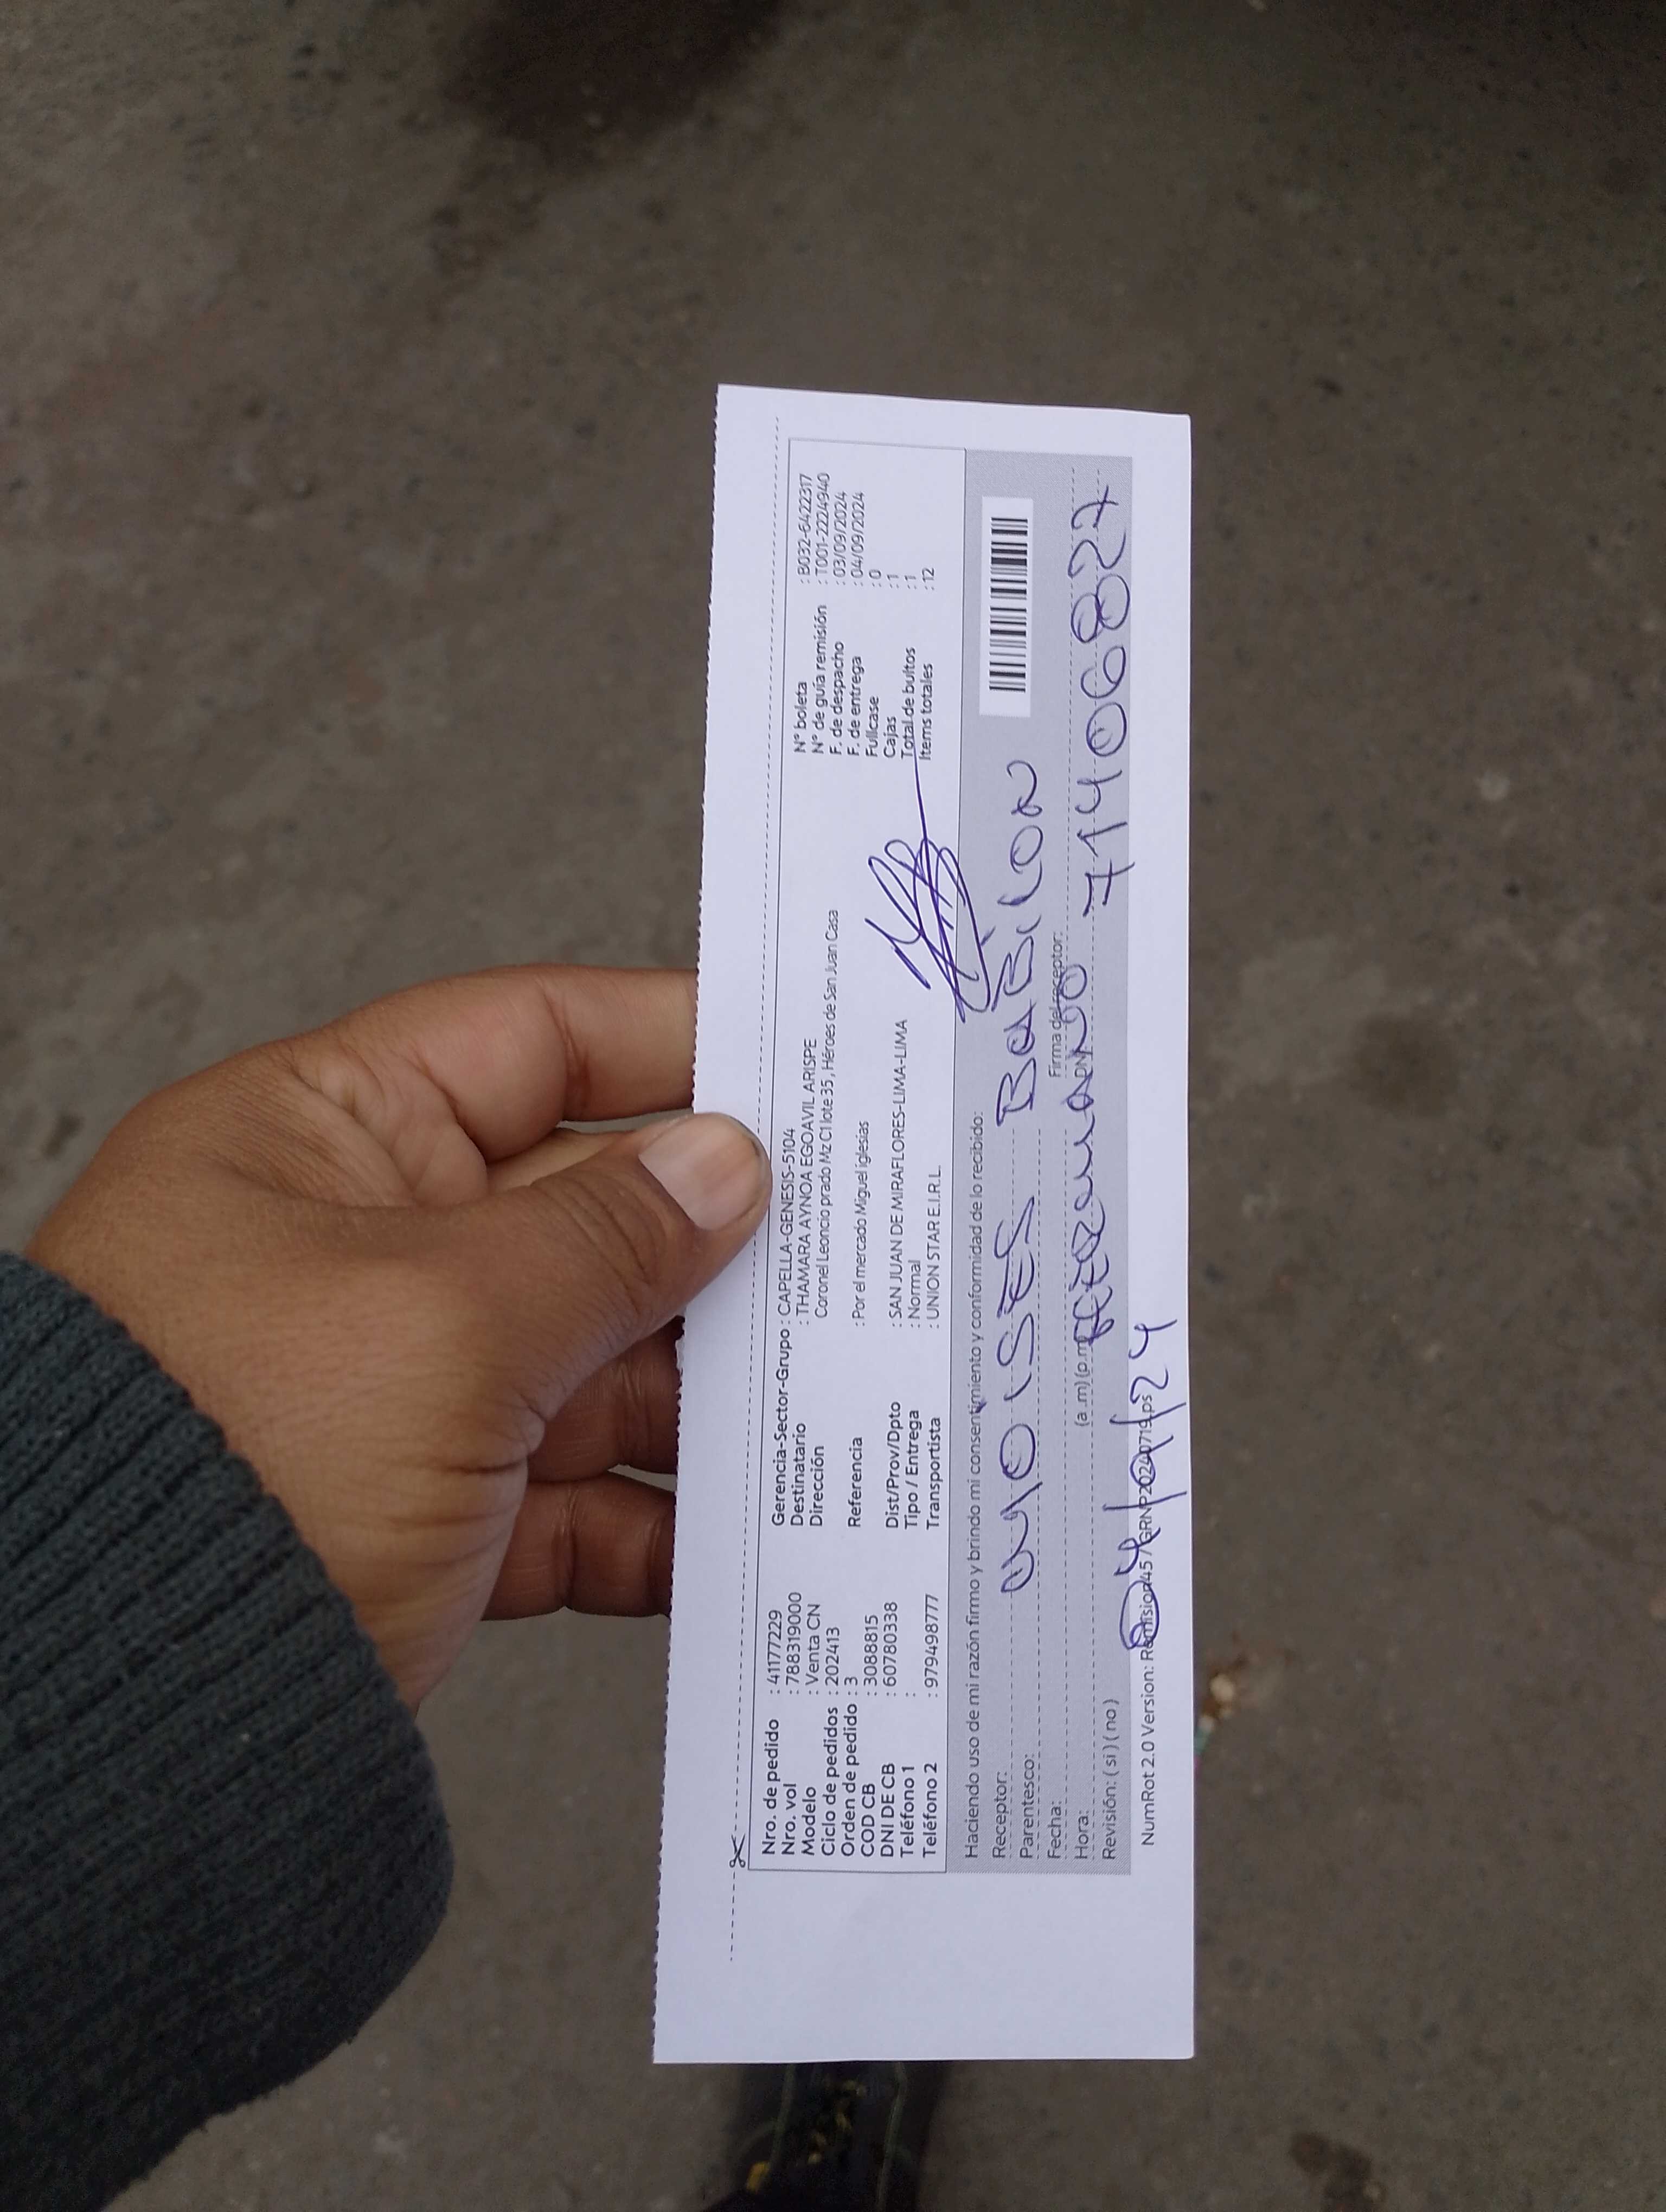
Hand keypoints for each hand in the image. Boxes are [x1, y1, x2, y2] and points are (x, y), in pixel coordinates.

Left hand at [26, 967, 768, 1707]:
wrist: (120, 1723)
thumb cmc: (216, 1473)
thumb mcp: (442, 1319)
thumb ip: (605, 1237)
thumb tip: (727, 1166)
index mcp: (323, 1140)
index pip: (527, 1040)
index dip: (668, 1041)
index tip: (796, 1065)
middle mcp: (362, 1251)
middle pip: (586, 1212)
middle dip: (717, 1244)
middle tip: (853, 1251)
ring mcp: (400, 1389)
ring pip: (597, 1363)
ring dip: (706, 1394)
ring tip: (826, 1396)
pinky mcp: (430, 1520)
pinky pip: (574, 1501)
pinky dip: (657, 1520)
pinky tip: (737, 1530)